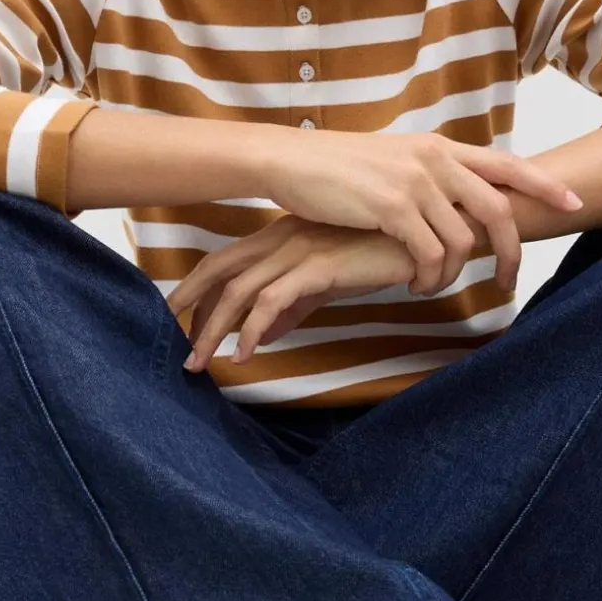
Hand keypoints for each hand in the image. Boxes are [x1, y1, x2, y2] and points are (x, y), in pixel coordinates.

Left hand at [165, 214, 420, 372]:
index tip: (180, 319)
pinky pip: (272, 302)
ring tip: (199, 364)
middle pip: (220, 271)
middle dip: (190, 307)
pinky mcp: (319, 266)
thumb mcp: (331, 280)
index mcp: (283, 236)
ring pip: (239, 292)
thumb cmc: (382, 253)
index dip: (198, 289)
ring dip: (213, 330)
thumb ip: (297, 304)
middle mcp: (283, 238)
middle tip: (177, 345)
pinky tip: (242, 355)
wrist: (425, 235)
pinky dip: (251, 330)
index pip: (227, 261)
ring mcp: (299, 250)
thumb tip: (266, 334)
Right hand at [264, 128, 580, 297]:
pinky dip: (428, 276)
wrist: (290, 160)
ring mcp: (416, 181)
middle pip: (498, 208)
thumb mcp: (393, 161)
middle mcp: (435, 159)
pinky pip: (430, 253)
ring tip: (434, 286)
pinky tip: (414, 284)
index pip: (507, 164)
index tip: (574, 203)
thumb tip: (452, 202)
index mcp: (440, 147)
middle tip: (508, 280)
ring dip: (454, 274)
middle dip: (512, 250)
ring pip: (463, 240)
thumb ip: (428, 175)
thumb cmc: (336, 167)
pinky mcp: (392, 207)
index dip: (545, 184)